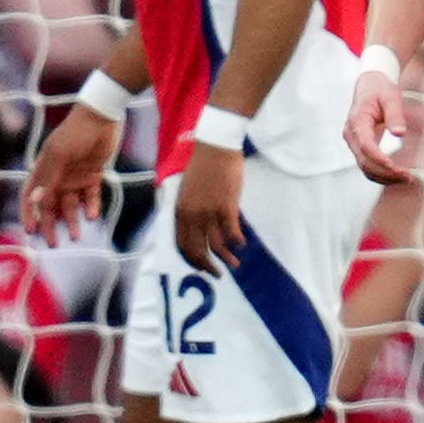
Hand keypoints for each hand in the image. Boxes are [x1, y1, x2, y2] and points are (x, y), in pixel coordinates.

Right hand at [23, 103, 121, 238]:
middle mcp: (57, 176)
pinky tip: (93, 217)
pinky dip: (92, 207)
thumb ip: (48, 178)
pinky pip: (92, 195)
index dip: (29, 214)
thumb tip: (36, 201)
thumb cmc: (74, 132)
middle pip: (51, 205)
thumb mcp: (58, 154)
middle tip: (54, 243)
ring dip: (73, 220)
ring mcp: (76, 176)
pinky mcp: (94, 174)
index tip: (31, 232)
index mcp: (43, 170)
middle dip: (51, 224)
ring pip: (72, 204)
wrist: (102, 116)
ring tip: (77, 237)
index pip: (31, 197)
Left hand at [173, 141, 246, 273]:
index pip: (182, 244)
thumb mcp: (188, 191)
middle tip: (217, 274)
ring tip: (235, 265)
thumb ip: (191, 209)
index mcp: (181, 211)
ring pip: (216, 244)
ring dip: (226, 258)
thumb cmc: (203, 167)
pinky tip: (242, 244)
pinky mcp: (227, 206)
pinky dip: (237, 241)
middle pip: (197, 249)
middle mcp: (193, 215)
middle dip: (207, 265)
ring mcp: (210, 211)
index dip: (192, 260)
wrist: (215, 149)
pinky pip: (231, 231)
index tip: (201, 268)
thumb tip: (199, 226)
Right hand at [346, 69, 415, 184]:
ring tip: (407, 179)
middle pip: (365, 161)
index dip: (379, 158)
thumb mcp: (391, 97)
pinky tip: (398, 176)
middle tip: (409, 177)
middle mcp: (352, 136)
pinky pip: (368, 165)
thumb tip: (399, 134)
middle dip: (386, 172)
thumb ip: (395, 114)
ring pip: (365, 167)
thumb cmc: (380, 89)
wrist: (369, 85)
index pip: (366, 145)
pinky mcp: (361, 147)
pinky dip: (381, 174)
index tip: (394, 166)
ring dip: (384, 177)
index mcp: (357, 122)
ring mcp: (354, 143)